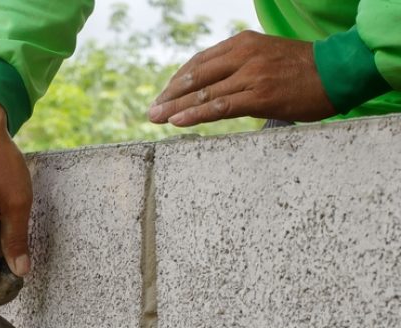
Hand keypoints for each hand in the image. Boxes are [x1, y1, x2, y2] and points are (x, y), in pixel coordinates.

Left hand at [148, 30, 335, 126]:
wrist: (338, 71)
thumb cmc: (302, 69)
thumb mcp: (266, 57)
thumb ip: (240, 66)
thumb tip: (216, 86)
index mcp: (242, 44)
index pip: (199, 62)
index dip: (177, 81)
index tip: (164, 96)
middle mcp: (243, 55)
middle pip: (195, 76)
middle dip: (169, 95)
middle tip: (151, 111)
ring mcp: (250, 75)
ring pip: (203, 92)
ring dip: (175, 107)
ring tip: (156, 119)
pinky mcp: (258, 96)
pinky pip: (219, 106)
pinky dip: (195, 114)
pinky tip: (177, 122)